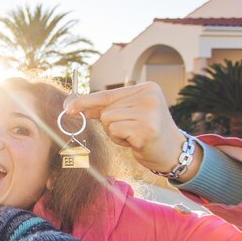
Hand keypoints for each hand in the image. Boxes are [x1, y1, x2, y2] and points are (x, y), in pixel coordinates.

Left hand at [64, 82, 200, 180]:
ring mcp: (149, 112)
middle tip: (130, 130)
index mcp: (146, 88)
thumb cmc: (147, 132)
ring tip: (134, 135)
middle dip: (111, 124)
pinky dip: (120, 140)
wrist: (172, 152)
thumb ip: (105, 108)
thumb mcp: (128, 114)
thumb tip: (75, 106)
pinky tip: (136, 141)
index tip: (68, 108)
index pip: (107, 94)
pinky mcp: (146, 129)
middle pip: (106, 110)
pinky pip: (115, 132)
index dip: (86, 102)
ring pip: (108, 121)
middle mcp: (149, 97)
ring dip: (115, 133)